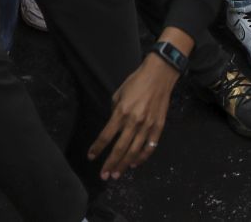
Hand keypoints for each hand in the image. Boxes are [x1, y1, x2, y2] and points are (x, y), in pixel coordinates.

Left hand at [88, 54, 176, 178]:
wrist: (159, 74)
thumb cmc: (136, 81)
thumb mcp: (118, 93)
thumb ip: (115, 112)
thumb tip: (113, 126)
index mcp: (122, 112)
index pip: (106, 135)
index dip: (97, 148)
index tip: (91, 157)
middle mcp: (134, 122)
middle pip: (120, 148)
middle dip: (110, 164)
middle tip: (104, 176)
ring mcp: (148, 126)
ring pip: (134, 151)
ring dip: (124, 165)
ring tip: (116, 174)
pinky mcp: (158, 127)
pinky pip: (150, 147)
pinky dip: (142, 157)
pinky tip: (134, 164)